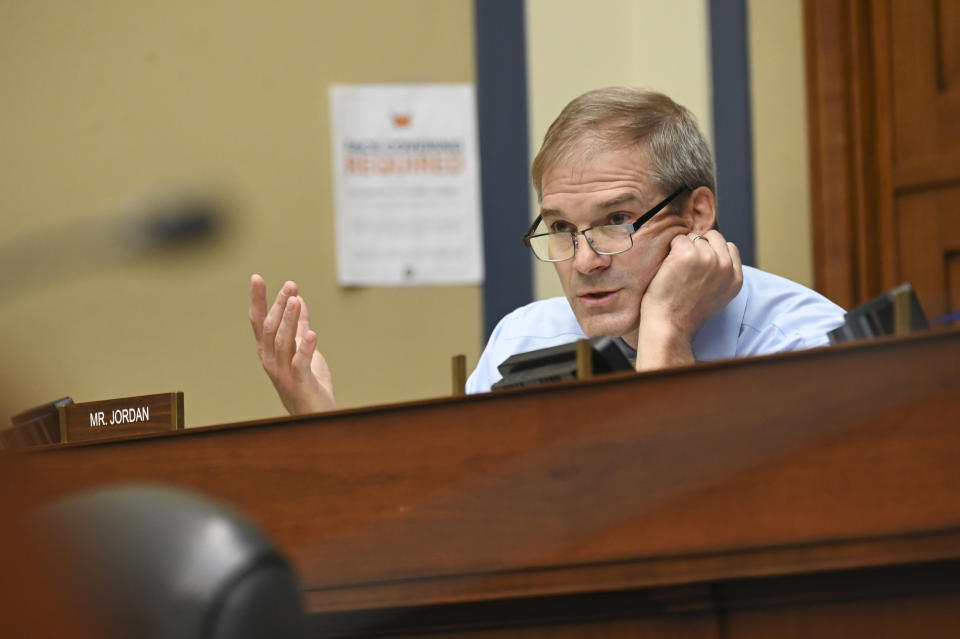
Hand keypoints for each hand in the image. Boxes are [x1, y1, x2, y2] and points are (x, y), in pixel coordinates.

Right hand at [249, 274, 335, 413]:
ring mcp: (283, 373)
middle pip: (270, 328)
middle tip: (290, 285)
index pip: (259, 321)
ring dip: (289, 320)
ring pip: (282, 342)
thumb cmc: (308, 382)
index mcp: (269, 350)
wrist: (315, 415)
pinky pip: (300, 363)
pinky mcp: (300, 383)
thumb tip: (298, 300)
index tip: (256, 278)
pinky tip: (312, 333)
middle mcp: (271, 360)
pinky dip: (305, 347)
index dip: (258, 300)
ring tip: (295, 301)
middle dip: (279, 305)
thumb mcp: (304, 349)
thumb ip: (300, 326)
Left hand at [636, 230, 742, 368]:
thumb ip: (722, 275)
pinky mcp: (686, 254)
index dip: (712, 251)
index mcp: (735, 278)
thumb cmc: (686, 314)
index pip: (729, 247)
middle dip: (698, 245)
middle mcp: (725, 265)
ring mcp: (707, 258)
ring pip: (694, 237)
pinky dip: (670, 249)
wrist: (669, 325)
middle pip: (712, 237)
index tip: (699, 264)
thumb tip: (715, 254)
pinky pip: (678, 239)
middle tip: (685, 266)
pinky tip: (668, 268)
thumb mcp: (717, 296)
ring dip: (683, 248)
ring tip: (676, 270)